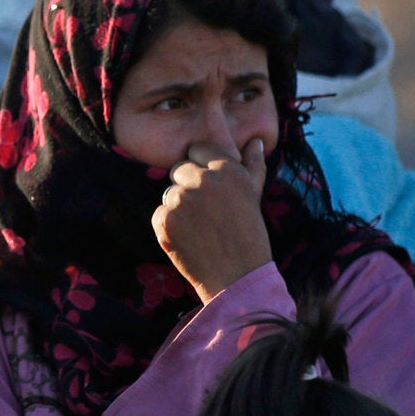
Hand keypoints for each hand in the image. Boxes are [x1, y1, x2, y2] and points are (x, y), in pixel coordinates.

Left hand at [151, 138, 272, 303]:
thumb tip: (254, 139)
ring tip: (201, 227)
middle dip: (188, 184)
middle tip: (207, 210)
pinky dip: (170, 225)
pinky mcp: (164, 219)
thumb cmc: (249, 233)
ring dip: (180, 206)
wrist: (236, 276)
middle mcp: (202, 180)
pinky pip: (160, 213)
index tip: (210, 184)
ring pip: (170, 192)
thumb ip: (252, 164)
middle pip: (179, 168)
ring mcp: (180, 200)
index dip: (202, 166)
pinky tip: (189, 238)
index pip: (198, 149)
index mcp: (226, 169)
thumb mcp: (254, 195)